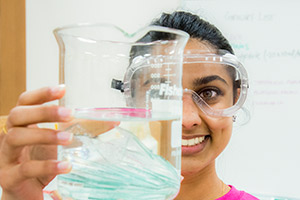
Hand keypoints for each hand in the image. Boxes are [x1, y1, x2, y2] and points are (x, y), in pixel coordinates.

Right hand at [0, 85, 72, 199]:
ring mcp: (6, 156)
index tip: (62, 90)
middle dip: (43, 111)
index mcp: (22, 124)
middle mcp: (9, 136)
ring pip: (16, 137)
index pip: (25, 102)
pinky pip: (25, 168)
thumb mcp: (57, 141)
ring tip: (69, 139)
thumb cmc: (40, 161)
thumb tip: (109, 123)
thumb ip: (77, 130)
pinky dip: (47, 165)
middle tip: (69, 114)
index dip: (41, 94)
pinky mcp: (9, 177)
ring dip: (45, 135)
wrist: (27, 191)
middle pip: (17, 115)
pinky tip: (66, 165)